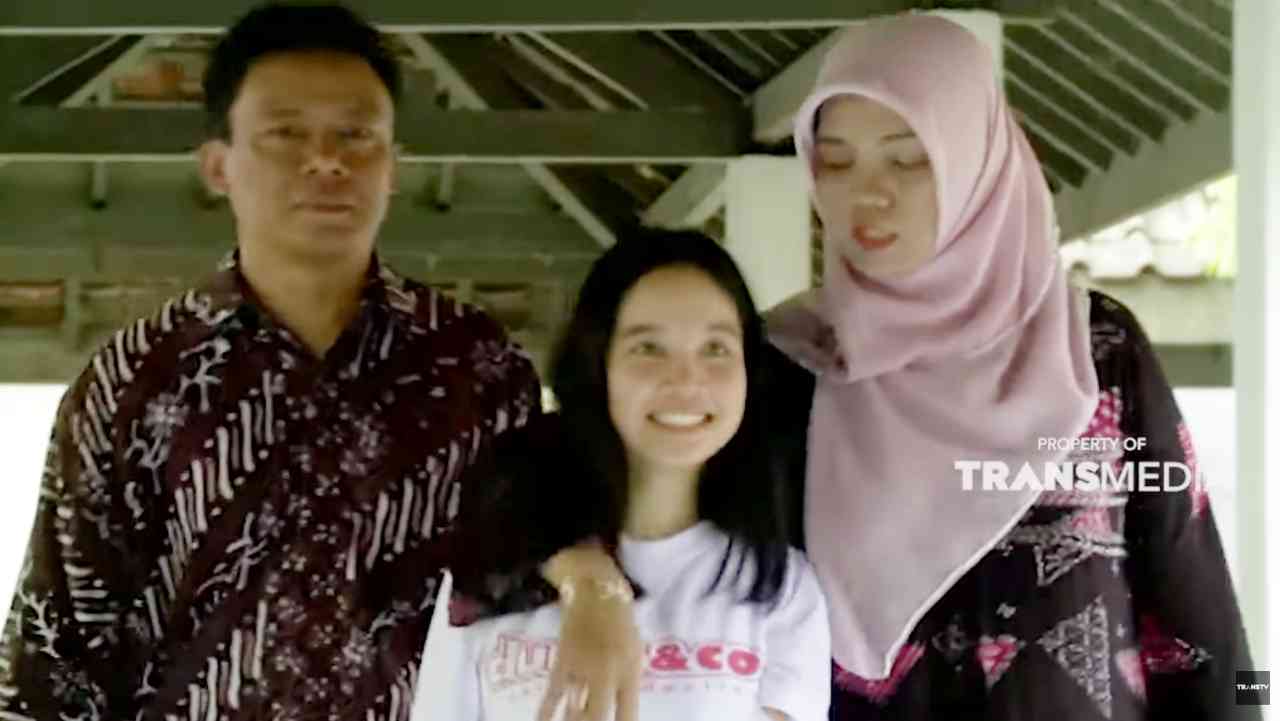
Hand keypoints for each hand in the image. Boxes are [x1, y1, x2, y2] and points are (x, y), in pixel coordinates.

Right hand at [537, 585, 642, 720]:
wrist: (595, 587)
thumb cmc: (620, 618)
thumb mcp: (634, 649)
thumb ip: (628, 678)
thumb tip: (621, 705)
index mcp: (630, 671)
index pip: (628, 713)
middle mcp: (607, 673)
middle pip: (598, 716)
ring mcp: (583, 667)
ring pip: (574, 709)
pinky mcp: (563, 659)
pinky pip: (554, 693)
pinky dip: (547, 712)